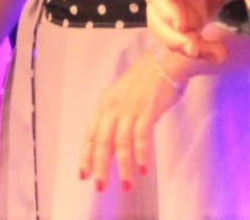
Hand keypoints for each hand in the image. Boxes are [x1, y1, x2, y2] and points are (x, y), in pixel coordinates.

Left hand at [79, 46, 194, 192]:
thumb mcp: (123, 97)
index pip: (90, 134)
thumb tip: (109, 144)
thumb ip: (115, 118)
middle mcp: (114, 107)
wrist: (166, 61)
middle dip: (100, 167)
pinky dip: (141, 153)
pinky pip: (141, 136)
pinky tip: (143, 167)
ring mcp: (130, 108)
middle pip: (102, 141)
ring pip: (121, 142)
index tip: (83, 175)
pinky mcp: (147, 109)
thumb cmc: (145, 80)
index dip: (85, 156)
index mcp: (105, 104)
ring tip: (126, 184)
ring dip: (123, 166)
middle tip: (101, 187)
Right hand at [147, 0, 236, 60]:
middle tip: (194, 48)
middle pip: (157, 18)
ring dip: (188, 47)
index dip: (166, 9)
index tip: (182, 25)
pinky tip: (218, 54)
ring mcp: (172, 7)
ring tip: (216, 54)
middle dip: (174, 37)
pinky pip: (187, 39)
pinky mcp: (185, 20)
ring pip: (169, 34)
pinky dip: (201, 50)